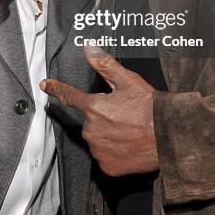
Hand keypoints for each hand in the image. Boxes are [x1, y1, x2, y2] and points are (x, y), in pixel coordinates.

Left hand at [40, 48, 158, 175]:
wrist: (168, 136)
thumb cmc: (149, 108)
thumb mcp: (128, 80)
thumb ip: (104, 65)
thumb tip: (88, 49)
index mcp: (94, 107)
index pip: (70, 96)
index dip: (56, 89)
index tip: (46, 85)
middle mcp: (92, 130)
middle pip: (89, 120)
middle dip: (102, 116)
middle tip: (123, 115)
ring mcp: (98, 150)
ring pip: (97, 138)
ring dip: (107, 134)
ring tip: (128, 130)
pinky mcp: (107, 166)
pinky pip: (104, 156)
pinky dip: (113, 150)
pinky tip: (127, 144)